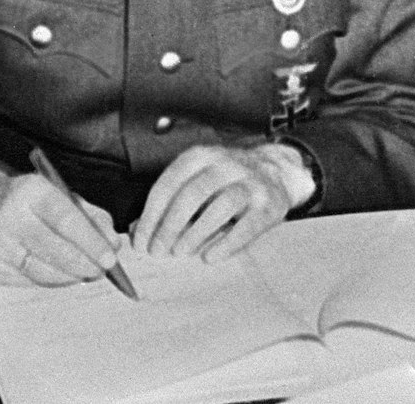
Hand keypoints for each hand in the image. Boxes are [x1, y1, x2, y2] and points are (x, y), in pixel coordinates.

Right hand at [0, 171, 119, 287]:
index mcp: (30, 191)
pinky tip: (64, 275)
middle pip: (55, 249)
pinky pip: (29, 281)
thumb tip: (112, 243)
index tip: (111, 257)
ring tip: (88, 273)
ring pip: (43, 271)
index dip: (91, 241)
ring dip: (71, 276)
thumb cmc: (26, 200)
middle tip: (104, 270)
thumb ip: (88, 215)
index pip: (65, 219)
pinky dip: (52, 280)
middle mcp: (9, 216)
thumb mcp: (56, 193)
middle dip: (85, 264)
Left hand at [133, 144, 308, 261]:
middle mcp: (226, 164)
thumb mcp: (197, 182)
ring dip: (196, 232)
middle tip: (157, 251)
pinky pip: (247, 225)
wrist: (277, 172)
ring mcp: (251, 182)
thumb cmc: (226, 182)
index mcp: (202, 157)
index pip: (169, 183)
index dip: (151, 215)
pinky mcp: (270, 204)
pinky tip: (210, 257)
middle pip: (193, 193)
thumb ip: (169, 203)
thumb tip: (137, 231)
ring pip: (221, 205)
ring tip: (180, 252)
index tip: (140, 241)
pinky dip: (227, 243)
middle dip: (170, 225)